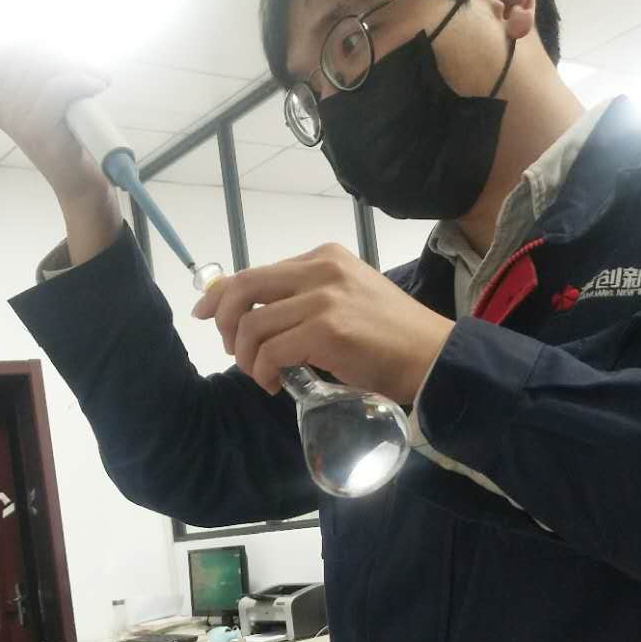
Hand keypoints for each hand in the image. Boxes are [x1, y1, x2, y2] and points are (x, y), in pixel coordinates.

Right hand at [0, 46, 113, 206]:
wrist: (82, 189)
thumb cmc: (76, 145)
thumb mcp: (60, 106)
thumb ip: (52, 78)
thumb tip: (56, 39)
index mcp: (6, 100)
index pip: (10, 49)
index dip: (36, 36)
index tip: (65, 41)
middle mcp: (6, 109)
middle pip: (29, 54)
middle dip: (63, 51)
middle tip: (90, 64)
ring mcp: (19, 121)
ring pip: (45, 69)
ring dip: (78, 65)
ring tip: (99, 77)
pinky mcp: (37, 132)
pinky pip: (58, 88)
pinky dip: (81, 81)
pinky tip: (98, 83)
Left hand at [191, 242, 452, 402]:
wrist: (435, 357)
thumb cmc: (393, 338)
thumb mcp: (347, 302)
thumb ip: (306, 300)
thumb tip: (257, 318)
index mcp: (324, 257)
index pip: (256, 271)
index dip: (221, 294)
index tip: (205, 315)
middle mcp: (321, 269)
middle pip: (243, 289)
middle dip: (224, 323)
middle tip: (233, 352)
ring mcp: (324, 298)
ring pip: (252, 325)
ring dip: (247, 357)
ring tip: (261, 375)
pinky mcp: (327, 329)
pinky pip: (271, 351)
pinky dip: (264, 372)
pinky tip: (275, 384)